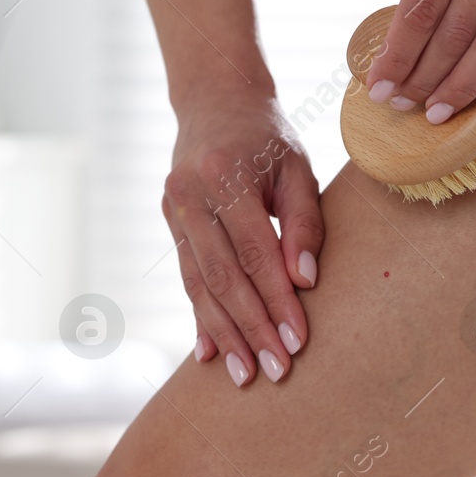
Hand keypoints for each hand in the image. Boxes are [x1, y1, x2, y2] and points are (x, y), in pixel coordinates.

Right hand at [162, 96, 322, 386]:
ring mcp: (174, 209)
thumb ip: (305, 222)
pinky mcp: (170, 222)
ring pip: (199, 284)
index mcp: (225, 174)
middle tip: (276, 371)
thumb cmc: (269, 139)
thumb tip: (305, 281)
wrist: (216, 101)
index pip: (254, 251)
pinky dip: (200, 317)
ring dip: (224, 334)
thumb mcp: (298, 168)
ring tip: (246, 375)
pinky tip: (210, 354)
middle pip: (223, 275)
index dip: (275, 299)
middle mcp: (191, 194)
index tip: (297, 340)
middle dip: (251, 328)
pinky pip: (186, 277)